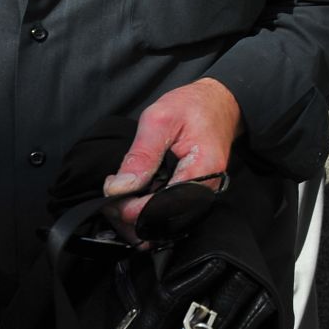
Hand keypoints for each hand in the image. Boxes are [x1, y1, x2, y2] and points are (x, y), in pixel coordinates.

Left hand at [104, 77, 242, 232]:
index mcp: (203, 170)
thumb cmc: (192, 106)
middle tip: (110, 202)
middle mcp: (207, 190)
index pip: (164, 208)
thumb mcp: (160, 119)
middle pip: (165, 223)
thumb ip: (140, 155)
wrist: (218, 104)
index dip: (133, 210)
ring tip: (118, 202)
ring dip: (138, 221)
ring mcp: (202, 195)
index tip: (112, 197)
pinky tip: (134, 202)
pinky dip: (148, 214)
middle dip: (132, 219)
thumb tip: (119, 188)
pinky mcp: (195, 196)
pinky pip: (170, 215)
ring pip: (167, 225)